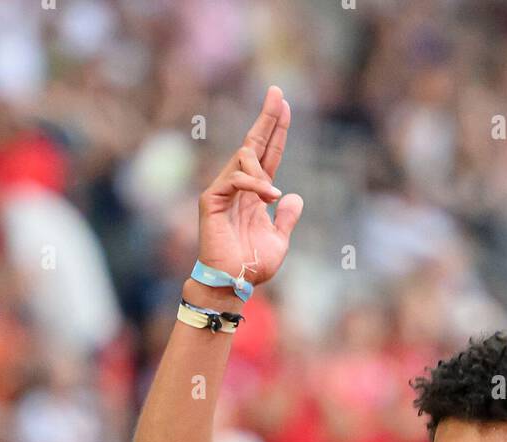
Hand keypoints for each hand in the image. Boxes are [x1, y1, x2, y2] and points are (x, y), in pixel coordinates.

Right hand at [196, 84, 303, 288]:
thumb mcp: (279, 240)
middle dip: (268, 118)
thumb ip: (287, 218)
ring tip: (271, 195)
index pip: (268, 155)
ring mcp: (224, 190)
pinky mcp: (212, 198)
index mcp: (255, 194)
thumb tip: (294, 196)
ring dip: (263, 171)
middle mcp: (239, 186)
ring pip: (245, 158)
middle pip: (255, 143)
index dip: (277, 132)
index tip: (285, 107)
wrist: (234, 283)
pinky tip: (270, 197)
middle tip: (278, 93)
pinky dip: (255, 185)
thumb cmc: (253, 265)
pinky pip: (236, 178)